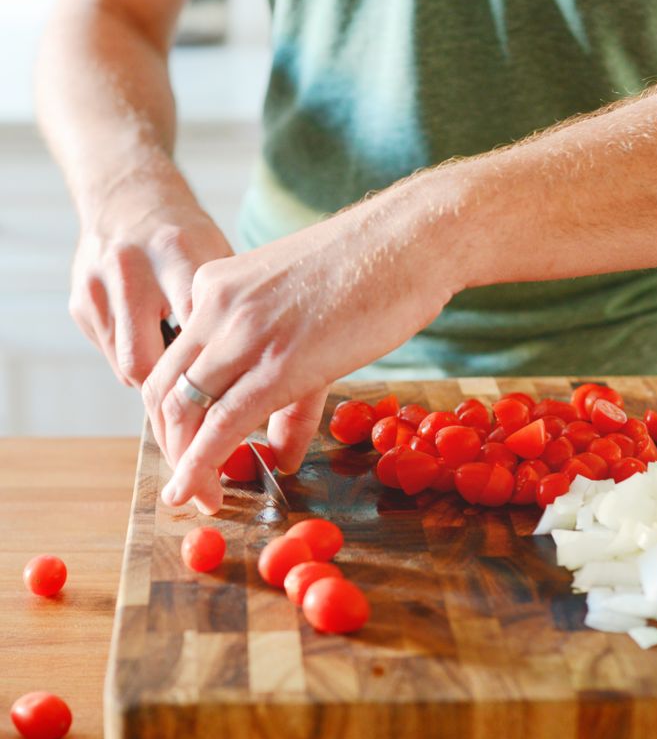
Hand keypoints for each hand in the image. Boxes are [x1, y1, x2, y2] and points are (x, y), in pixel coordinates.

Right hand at [69, 202, 232, 386]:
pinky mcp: (79, 304)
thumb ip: (226, 306)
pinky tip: (153, 343)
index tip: (226, 388)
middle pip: (143, 360)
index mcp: (175, 251)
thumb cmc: (187, 239)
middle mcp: (129, 268)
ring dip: (153, 377)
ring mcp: (97, 287)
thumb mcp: (217, 257)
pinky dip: (133, 358)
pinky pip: (110, 353)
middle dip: (170, 388)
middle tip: (196, 398)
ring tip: (179, 372)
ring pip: (123, 364)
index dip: (209, 366)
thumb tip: (244, 366)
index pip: (192, 326)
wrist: (129, 201)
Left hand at [142, 186, 460, 513]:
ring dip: (185, 462)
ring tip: (200, 498)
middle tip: (190, 485)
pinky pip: (223, 421)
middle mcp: (216, 306)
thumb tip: (281, 451)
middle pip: (165, 389)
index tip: (187, 450)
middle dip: (170, 445)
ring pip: (185, 409)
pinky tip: (195, 490)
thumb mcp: (308, 320)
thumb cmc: (372, 272)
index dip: (173, 416)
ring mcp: (243, 330)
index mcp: (217, 288)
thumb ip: (290, 390)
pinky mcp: (278, 361)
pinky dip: (200, 464)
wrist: (410, 240)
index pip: (173, 363)